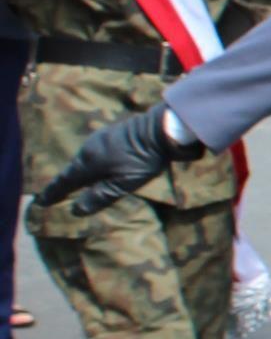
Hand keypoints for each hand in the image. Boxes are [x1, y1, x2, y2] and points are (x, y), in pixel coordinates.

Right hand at [37, 105, 198, 214]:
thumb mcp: (123, 183)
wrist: (162, 128)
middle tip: (53, 194)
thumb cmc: (144, 159)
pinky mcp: (112, 133)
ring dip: (77, 171)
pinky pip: (94, 151)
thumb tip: (76, 210)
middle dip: (63, 183)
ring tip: (72, 182)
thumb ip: (100, 197)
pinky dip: (90, 161)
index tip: (41, 202)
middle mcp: (89, 149)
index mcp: (88, 162)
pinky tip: (96, 164)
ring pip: (83, 158)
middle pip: (72, 169)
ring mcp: (100, 138)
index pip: (65, 181)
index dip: (53, 192)